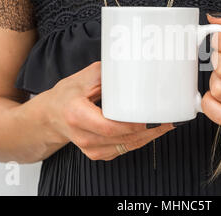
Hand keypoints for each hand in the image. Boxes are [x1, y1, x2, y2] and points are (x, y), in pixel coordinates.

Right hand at [43, 62, 173, 160]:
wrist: (50, 116)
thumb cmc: (66, 95)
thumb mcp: (83, 78)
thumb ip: (107, 73)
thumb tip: (134, 66)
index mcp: (77, 115)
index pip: (111, 126)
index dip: (136, 124)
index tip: (155, 115)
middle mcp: (83, 136)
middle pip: (124, 138)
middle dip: (150, 130)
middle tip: (170, 118)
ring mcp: (90, 149)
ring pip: (127, 146)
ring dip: (149, 136)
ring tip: (167, 123)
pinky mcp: (97, 153)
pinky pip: (124, 149)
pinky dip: (140, 140)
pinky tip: (152, 131)